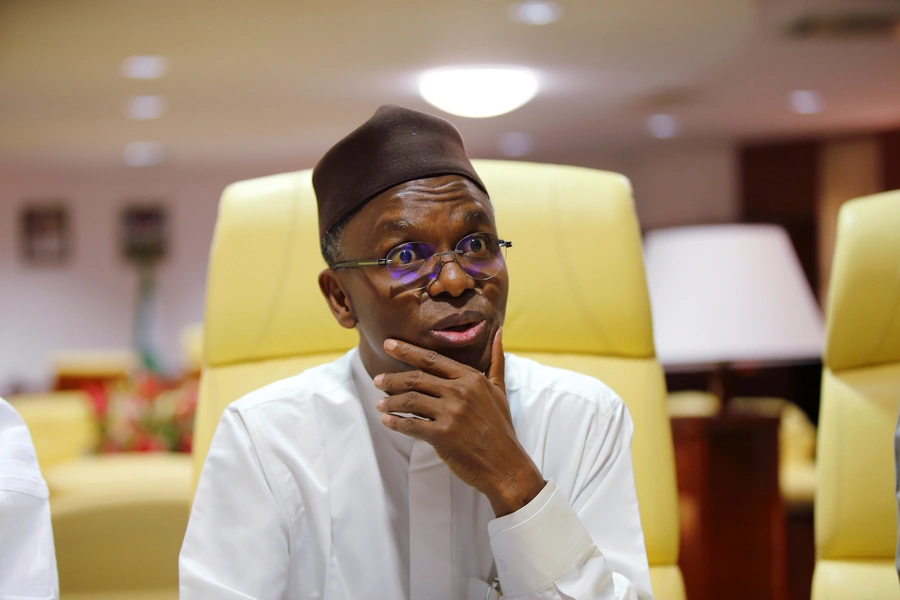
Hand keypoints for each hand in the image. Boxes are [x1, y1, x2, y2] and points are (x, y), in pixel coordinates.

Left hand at [374, 328, 545, 516]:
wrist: (506, 465)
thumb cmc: (501, 427)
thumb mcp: (500, 390)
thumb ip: (495, 361)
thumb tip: (498, 331)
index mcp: (471, 378)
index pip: (433, 359)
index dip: (407, 350)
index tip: (389, 344)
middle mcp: (460, 392)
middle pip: (416, 378)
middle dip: (392, 378)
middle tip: (377, 379)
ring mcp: (451, 414)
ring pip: (410, 400)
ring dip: (390, 401)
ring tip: (380, 403)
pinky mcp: (443, 436)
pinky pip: (411, 425)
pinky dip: (395, 422)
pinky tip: (387, 421)